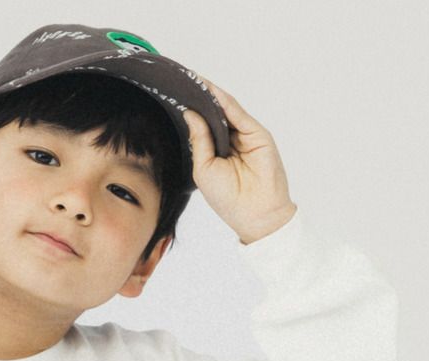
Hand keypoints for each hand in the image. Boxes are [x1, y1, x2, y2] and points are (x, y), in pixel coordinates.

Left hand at [182, 78, 296, 243]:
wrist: (255, 212)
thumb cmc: (228, 198)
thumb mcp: (203, 168)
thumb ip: (198, 139)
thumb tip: (190, 113)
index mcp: (214, 152)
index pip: (201, 125)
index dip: (189, 110)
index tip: (172, 95)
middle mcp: (229, 142)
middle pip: (212, 113)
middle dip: (197, 98)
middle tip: (179, 80)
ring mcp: (244, 136)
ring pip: (225, 109)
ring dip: (209, 95)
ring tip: (191, 80)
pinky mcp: (256, 133)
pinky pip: (238, 113)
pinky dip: (224, 101)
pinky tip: (210, 91)